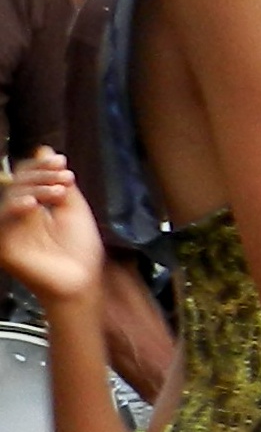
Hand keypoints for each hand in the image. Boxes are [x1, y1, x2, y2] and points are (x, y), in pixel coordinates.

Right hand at [0, 150, 104, 309]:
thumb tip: (45, 150)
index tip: (62, 163)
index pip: (25, 178)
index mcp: (30, 207)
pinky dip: (13, 208)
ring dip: (34, 189)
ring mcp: (8, 230)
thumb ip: (58, 181)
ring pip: (9, 197)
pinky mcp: (4, 246)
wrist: (82, 282)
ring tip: (59, 193)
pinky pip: (1, 221)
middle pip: (16, 184)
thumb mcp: (73, 208)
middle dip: (40, 175)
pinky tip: (32, 205)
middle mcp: (15, 217)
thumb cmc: (80, 249)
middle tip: (64, 177)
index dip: (40, 167)